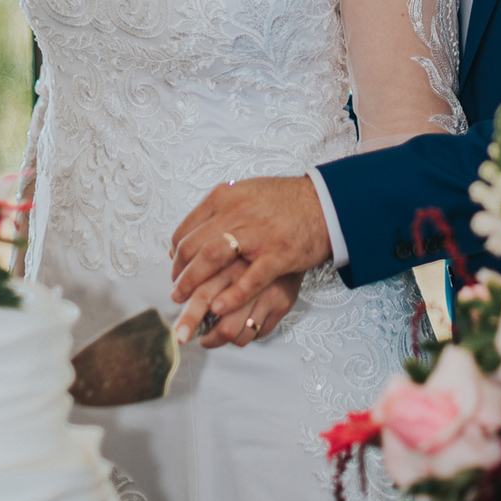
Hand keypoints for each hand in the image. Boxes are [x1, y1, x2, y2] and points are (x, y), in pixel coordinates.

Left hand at [170, 176, 330, 341]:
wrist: (324, 203)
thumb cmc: (283, 200)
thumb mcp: (245, 192)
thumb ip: (219, 210)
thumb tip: (191, 231)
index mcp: (225, 197)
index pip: (187, 229)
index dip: (176, 255)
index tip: (176, 270)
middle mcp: (237, 212)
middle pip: (194, 245)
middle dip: (180, 274)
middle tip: (176, 292)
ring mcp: (258, 234)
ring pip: (214, 257)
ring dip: (195, 283)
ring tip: (186, 303)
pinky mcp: (278, 254)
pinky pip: (250, 278)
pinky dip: (232, 294)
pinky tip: (219, 309)